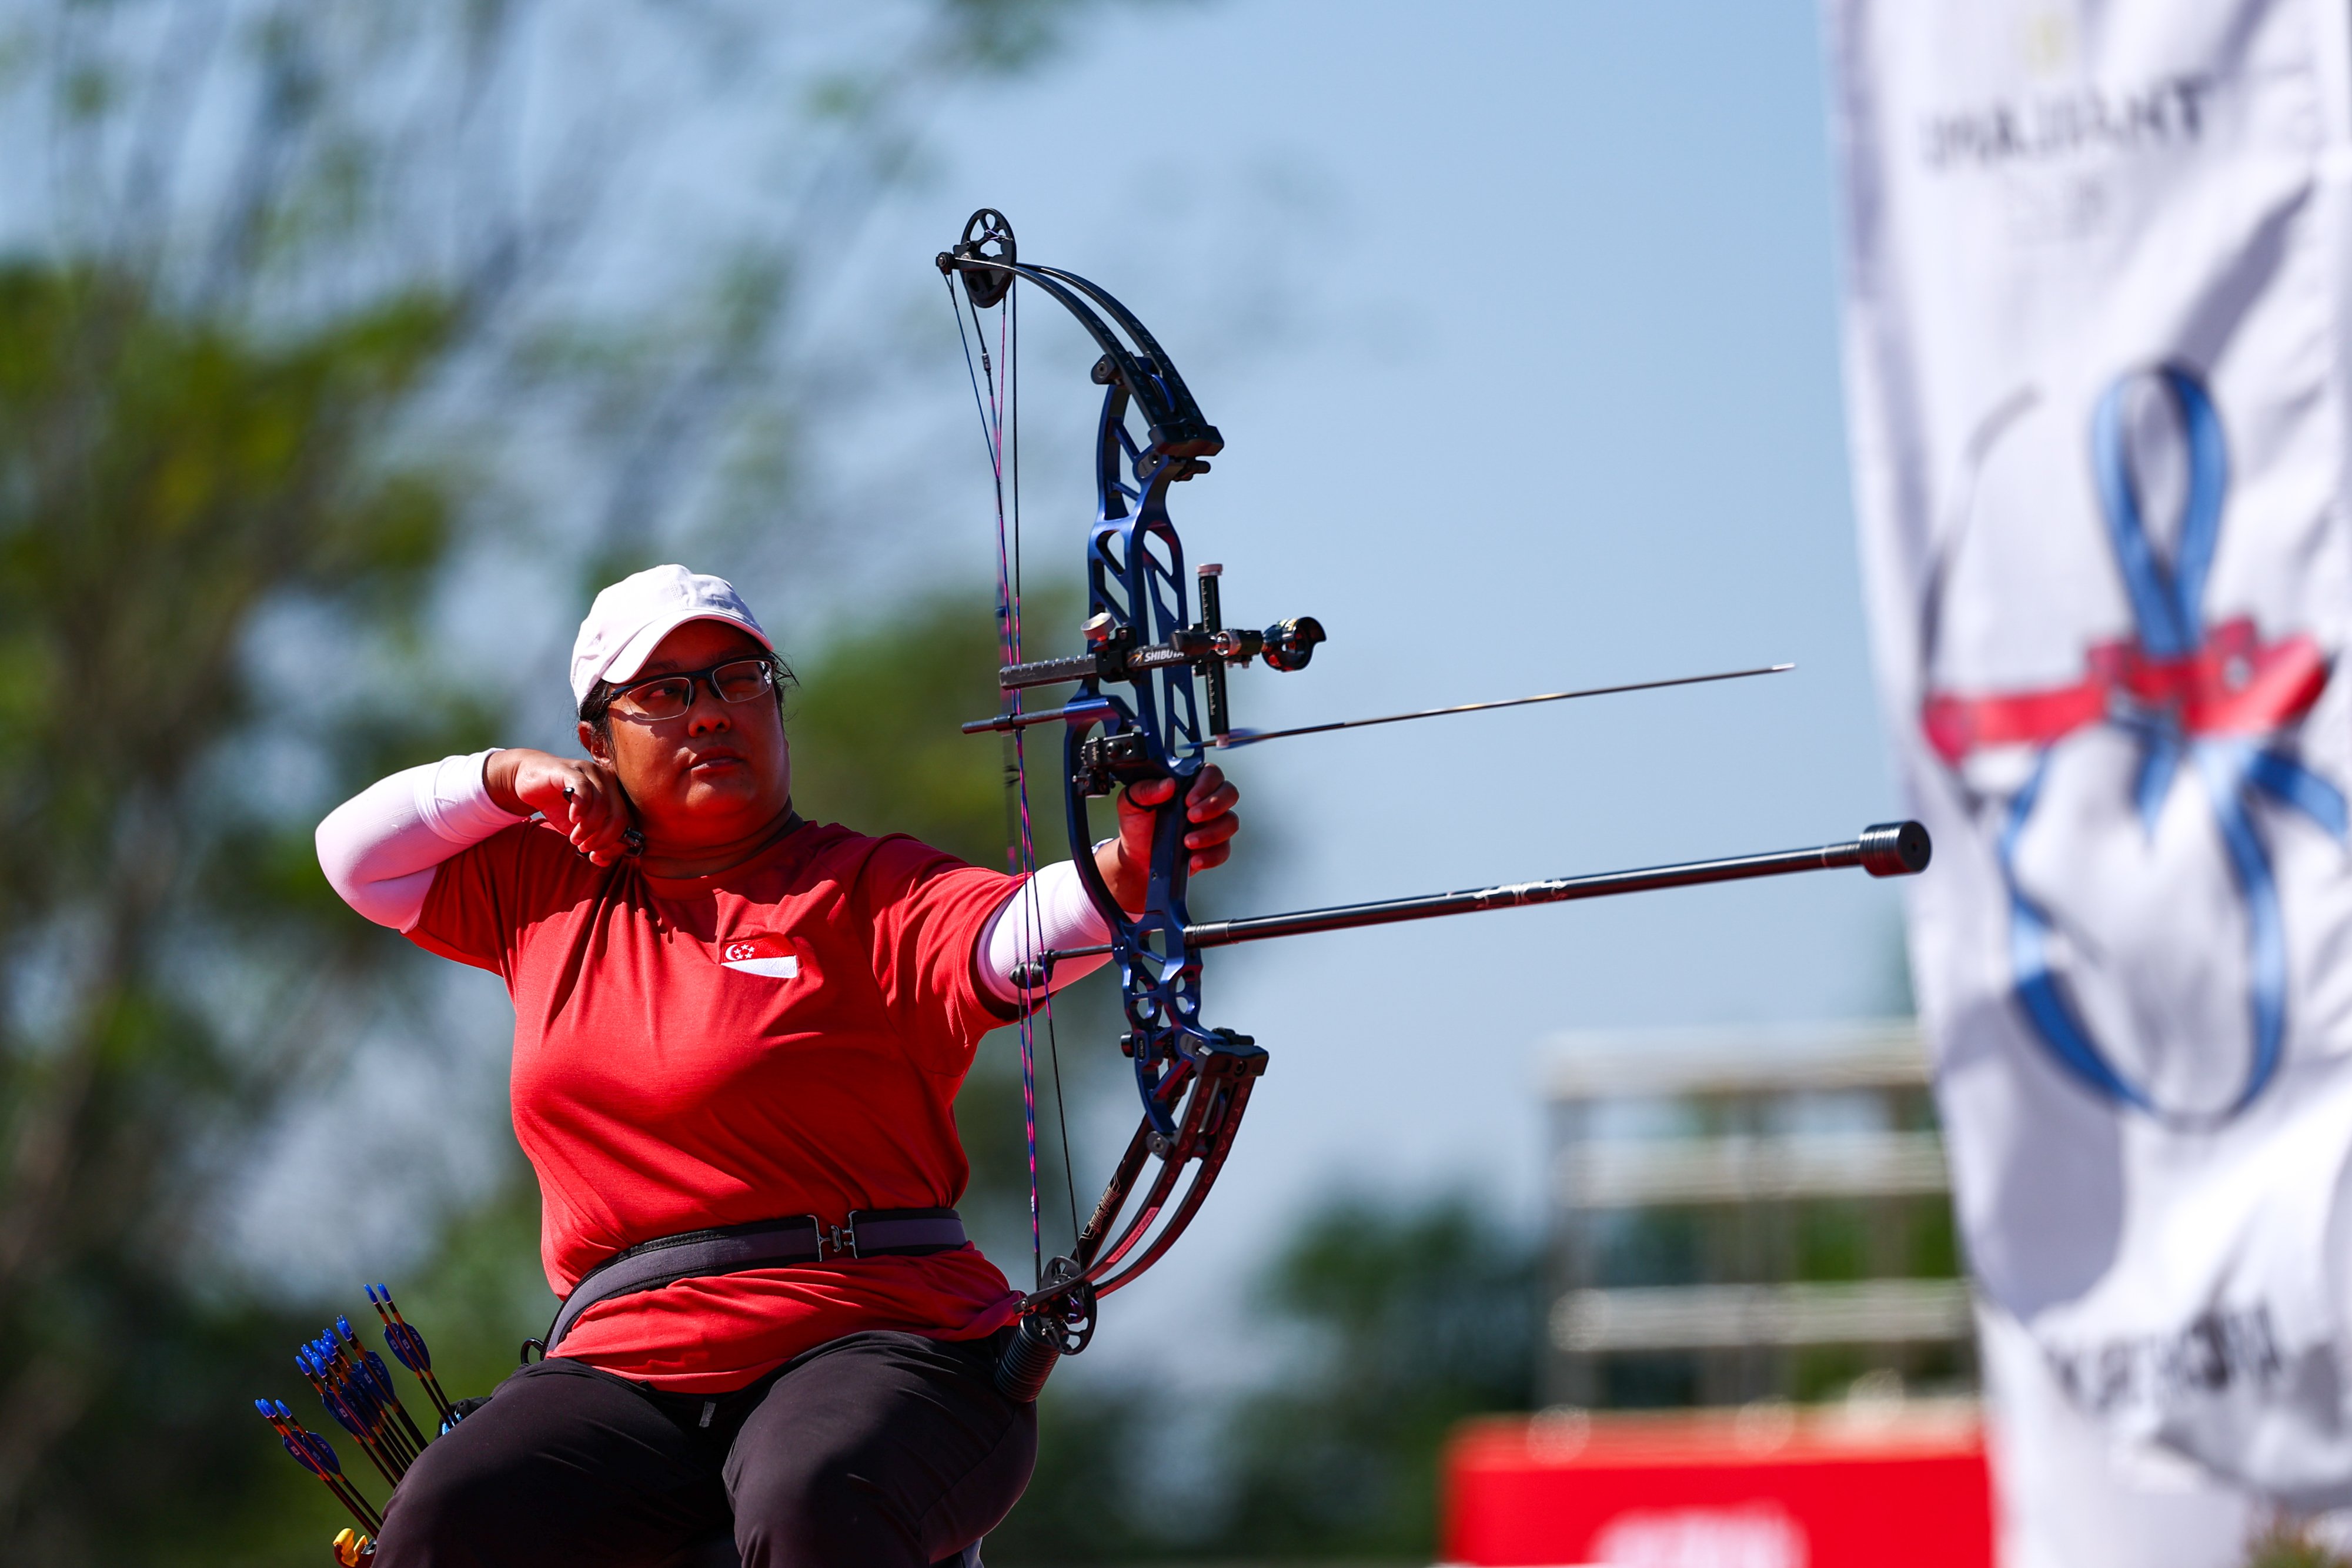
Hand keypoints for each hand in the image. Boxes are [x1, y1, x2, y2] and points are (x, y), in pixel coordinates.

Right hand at [483, 748, 637, 865]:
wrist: (530, 782)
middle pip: (620, 816)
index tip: (597, 857)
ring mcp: (592, 773)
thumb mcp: (580, 828)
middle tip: (585, 847)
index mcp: (618, 795)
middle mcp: (610, 781)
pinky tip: (572, 819)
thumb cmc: (560, 806)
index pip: (629, 824)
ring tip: (575, 837)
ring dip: (588, 829)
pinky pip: (584, 789)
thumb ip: (596, 842)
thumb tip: (603, 861)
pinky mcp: (572, 770)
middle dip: (603, 839)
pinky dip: (580, 809)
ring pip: (603, 806)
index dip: (616, 846)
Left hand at [1097, 765, 1240, 913]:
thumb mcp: (1131, 803)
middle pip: (1229, 793)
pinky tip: (1194, 858)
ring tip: (1187, 841)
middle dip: (1214, 805)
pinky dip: (1210, 855)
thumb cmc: (1138, 825)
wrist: (1137, 858)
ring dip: (1211, 833)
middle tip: (1192, 816)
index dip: (1206, 784)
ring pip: (1231, 822)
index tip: (1189, 798)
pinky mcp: (1213, 847)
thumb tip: (1168, 784)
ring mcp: (1212, 824)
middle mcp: (1205, 801)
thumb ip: (1145, 790)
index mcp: (1188, 784)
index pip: (1211, 773)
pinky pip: (1224, 849)